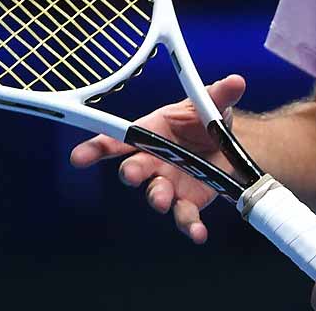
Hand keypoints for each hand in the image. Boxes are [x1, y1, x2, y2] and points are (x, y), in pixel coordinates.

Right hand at [69, 73, 247, 243]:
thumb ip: (219, 95)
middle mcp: (153, 161)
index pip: (117, 140)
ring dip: (158, 198)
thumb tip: (236, 81)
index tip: (79, 157)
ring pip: (156, 194)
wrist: (227, 145)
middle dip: (131, 172)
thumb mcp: (212, 104)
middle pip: (133, 169)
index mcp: (151, 132)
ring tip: (165, 201)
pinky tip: (198, 233)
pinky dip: (190, 226)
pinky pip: (185, 216)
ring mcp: (168, 184)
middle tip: (134, 174)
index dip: (95, 148)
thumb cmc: (205, 121)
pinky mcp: (187, 202)